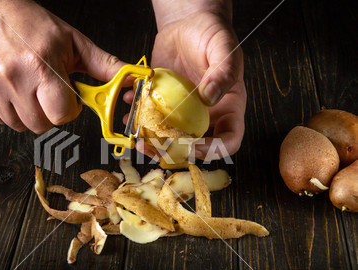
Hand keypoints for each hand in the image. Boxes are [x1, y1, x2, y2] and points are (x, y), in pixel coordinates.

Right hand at [0, 1, 123, 132]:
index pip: (61, 115)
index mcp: (41, 66)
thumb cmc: (35, 27)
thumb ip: (104, 66)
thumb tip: (131, 77)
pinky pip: (1, 120)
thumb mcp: (75, 43)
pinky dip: (11, 110)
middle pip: (41, 125)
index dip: (68, 110)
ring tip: (31, 88)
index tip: (66, 98)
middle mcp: (14, 78)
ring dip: (30, 113)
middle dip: (50, 113)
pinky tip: (14, 90)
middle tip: (48, 92)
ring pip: (21, 126)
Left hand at [138, 0, 245, 159]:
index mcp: (228, 108)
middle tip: (158, 148)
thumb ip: (222, 72)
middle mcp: (206, 116)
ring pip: (170, 139)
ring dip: (153, 143)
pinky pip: (151, 120)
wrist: (187, 24)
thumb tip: (210, 97)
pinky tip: (131, 108)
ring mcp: (183, 113)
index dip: (214, 150)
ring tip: (139, 137)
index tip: (196, 147)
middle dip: (176, 153)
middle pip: (196, 147)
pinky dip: (139, 119)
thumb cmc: (212, 35)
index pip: (229, 139)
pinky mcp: (163, 105)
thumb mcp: (223, 48)